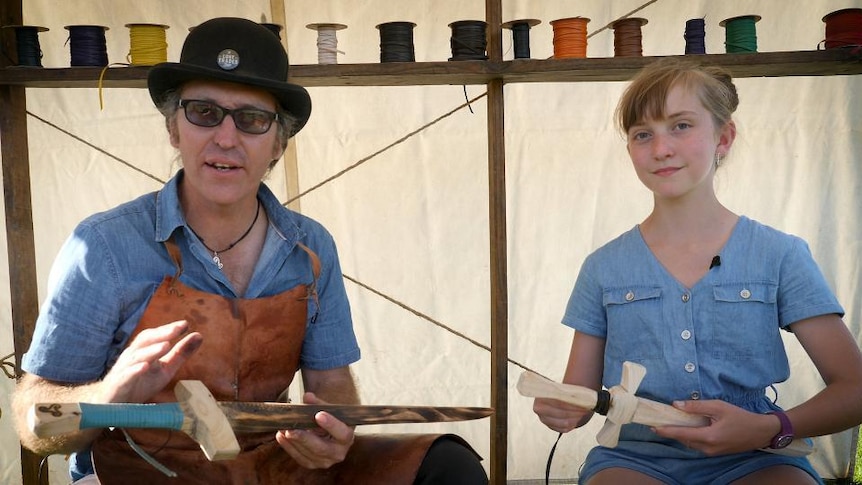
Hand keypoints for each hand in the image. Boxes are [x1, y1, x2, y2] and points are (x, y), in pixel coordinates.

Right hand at [100, 320, 202, 403]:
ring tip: (166, 345)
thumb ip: (181, 353)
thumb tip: (199, 335)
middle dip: (161, 334)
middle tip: (178, 328)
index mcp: (143, 351)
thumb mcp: (165, 369)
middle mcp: (132, 357)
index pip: (154, 336)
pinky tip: (144, 367)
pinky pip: (125, 376)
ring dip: (151, 350)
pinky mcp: (118, 385)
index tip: (185, 324)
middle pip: (144, 341)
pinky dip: (134, 370)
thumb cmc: (140, 384)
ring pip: (136, 357)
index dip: (168, 329)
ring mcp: (123, 370)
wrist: (113, 406)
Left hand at [276, 391, 354, 468]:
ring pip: (308, 454)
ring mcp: (325, 461)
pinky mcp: (312, 464)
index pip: (342, 433)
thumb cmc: (331, 418)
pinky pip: (299, 458)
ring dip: (293, 442)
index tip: (319, 415)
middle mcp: (338, 453)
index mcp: (347, 437)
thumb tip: (307, 397)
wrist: (330, 432)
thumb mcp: (329, 409)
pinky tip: (281, 436)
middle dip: (304, 438)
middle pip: (321, 448)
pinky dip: (289, 447)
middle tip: (291, 429)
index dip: (331, 424)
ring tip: (282, 429)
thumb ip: (318, 403)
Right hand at [533, 397, 592, 432]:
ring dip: (576, 418)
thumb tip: (584, 398)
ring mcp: (544, 420)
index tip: (584, 404)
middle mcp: (539, 409)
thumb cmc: (561, 392)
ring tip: (582, 413)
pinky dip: (572, 424)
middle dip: (576, 412)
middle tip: (586, 409)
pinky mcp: (550, 426)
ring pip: (564, 423)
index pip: (559, 402)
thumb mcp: (563, 389)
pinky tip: (576, 418)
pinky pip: (564, 429)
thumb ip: (570, 393)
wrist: (554, 397)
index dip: (573, 404)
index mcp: (541, 396)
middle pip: (562, 414)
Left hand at [652, 399, 776, 455]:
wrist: (761, 432)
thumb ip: (696, 406)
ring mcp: (712, 452)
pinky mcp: (715, 452)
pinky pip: (697, 444)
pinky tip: (687, 427)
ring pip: (690, 443)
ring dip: (680, 434)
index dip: (665, 430)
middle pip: (683, 439)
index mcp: (708, 436)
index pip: (681, 434)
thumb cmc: (741, 417)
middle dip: (670, 431)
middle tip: (658, 421)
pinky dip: (690, 436)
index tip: (652, 426)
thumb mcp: (719, 406)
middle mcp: (708, 448)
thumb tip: (676, 404)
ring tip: (669, 422)